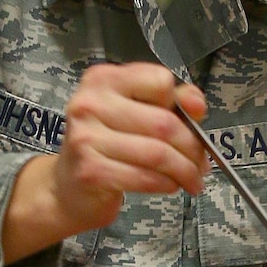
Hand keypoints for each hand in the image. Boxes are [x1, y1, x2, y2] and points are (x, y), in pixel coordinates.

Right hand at [2, 64, 206, 264]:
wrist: (66, 186)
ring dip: (184, 170)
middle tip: (201, 163)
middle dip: (192, 147)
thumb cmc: (105, 146)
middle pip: (163, 122)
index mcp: (103, 79)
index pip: (159, 82)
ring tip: (192, 179)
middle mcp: (90, 103)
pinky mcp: (91, 171)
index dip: (181, 105)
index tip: (190, 123)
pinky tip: (169, 185)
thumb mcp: (135, 113)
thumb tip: (197, 104)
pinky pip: (145, 178)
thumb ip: (171, 101)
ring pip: (158, 154)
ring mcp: (86, 138)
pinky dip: (166, 184)